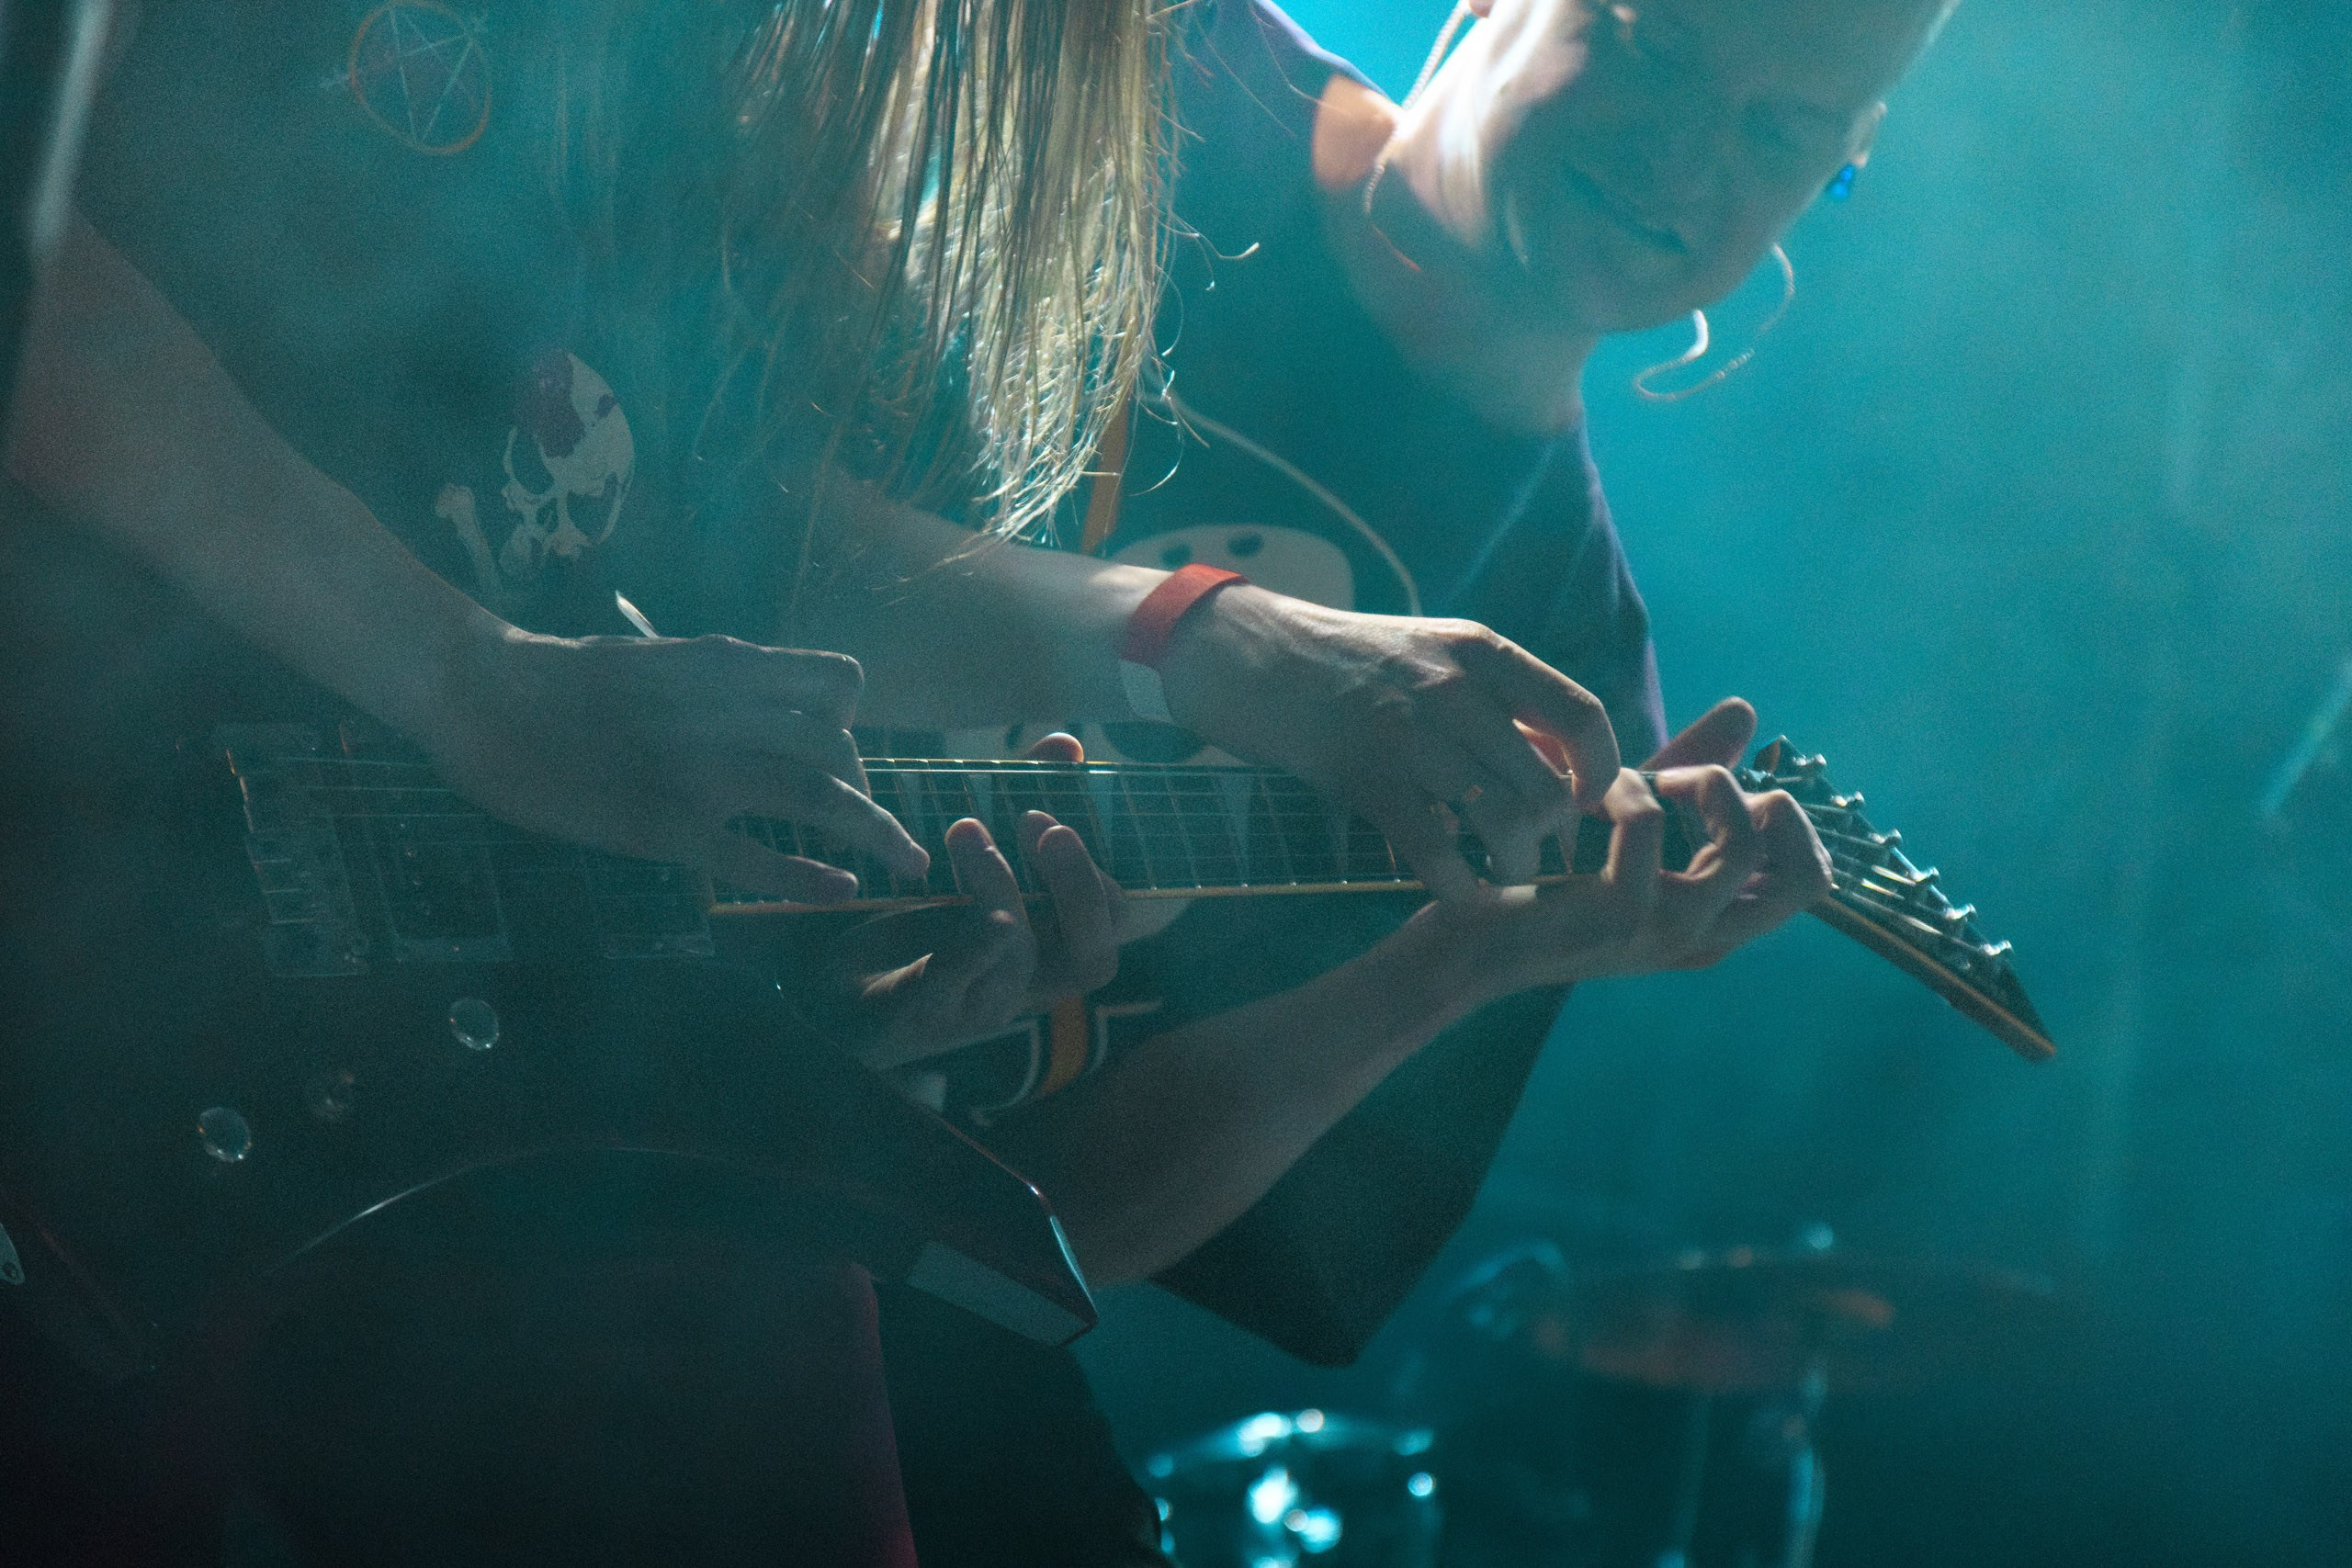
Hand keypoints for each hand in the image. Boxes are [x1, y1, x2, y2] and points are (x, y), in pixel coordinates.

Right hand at [429, 625, 928, 902]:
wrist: (485, 693)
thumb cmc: (563, 677)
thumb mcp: (661, 656)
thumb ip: (721, 680)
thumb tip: (764, 699)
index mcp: (728, 666)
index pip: (837, 685)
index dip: (852, 722)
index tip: (840, 750)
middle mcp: (730, 714)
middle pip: (840, 750)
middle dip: (865, 790)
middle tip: (862, 823)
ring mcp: (702, 772)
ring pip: (820, 800)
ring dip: (876, 834)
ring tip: (908, 864)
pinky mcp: (667, 827)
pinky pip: (755, 859)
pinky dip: (806, 878)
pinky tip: (840, 891)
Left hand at [823, 735, 1125, 1070]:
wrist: (811, 981)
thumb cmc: (900, 916)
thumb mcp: (964, 856)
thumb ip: (1018, 802)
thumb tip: (1068, 746)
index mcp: (1039, 949)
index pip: (1110, 928)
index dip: (1104, 875)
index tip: (1063, 815)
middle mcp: (1017, 985)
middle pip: (1092, 959)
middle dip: (1079, 889)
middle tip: (1043, 825)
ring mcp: (968, 1006)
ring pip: (1020, 961)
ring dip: (1001, 885)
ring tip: (966, 831)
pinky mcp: (912, 1015)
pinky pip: (951, 985)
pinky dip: (967, 942)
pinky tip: (958, 896)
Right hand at [1156, 587, 1620, 899]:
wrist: (1248, 653)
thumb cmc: (1342, 660)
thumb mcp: (1429, 651)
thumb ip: (1490, 695)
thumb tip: (1554, 757)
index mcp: (1481, 652)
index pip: (1580, 715)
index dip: (1600, 770)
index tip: (1585, 801)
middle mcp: (1455, 688)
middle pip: (1545, 784)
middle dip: (1551, 833)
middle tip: (1535, 848)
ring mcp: (1410, 733)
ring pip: (1503, 822)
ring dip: (1513, 864)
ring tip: (1502, 875)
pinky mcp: (1366, 777)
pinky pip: (1438, 849)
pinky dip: (1458, 884)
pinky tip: (1457, 890)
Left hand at [1401, 698, 1831, 1002]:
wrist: (1463, 950)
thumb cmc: (1543, 885)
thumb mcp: (1629, 823)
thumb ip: (1690, 773)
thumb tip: (1745, 711)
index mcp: (1714, 924)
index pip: (1811, 879)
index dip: (1783, 819)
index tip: (1721, 791)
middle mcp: (1705, 936)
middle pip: (1809, 875)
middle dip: (1771, 805)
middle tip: (1699, 785)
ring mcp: (1669, 930)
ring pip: (1745, 844)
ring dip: (1699, 785)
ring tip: (1647, 780)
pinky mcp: (1622, 913)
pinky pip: (1651, 821)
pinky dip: (1623, 785)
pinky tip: (1587, 795)